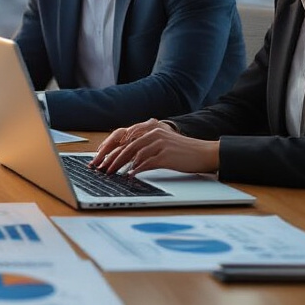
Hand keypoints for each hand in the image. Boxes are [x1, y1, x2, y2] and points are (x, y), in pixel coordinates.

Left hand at [91, 118, 217, 175]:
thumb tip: (127, 159)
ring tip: (111, 173)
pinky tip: (130, 175)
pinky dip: (136, 170)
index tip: (100, 157)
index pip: (125, 137)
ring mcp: (160, 143)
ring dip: (120, 165)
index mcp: (151, 129)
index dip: (111, 148)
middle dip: (112, 158)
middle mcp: (154, 133)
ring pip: (134, 154)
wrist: (204, 153)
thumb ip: (146, 146)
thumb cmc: (182, 151)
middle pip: (127, 146)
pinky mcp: (166, 155)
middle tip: (102, 168)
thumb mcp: (162, 143)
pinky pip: (146, 163)